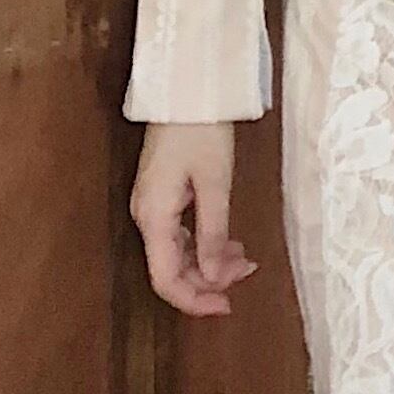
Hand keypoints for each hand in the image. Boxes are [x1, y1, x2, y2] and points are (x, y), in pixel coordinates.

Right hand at [131, 120, 258, 315]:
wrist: (186, 86)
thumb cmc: (201, 129)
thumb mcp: (214, 183)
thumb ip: (212, 233)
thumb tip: (211, 279)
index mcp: (153, 217)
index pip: (165, 279)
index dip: (194, 300)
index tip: (226, 307)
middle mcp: (147, 216)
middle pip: (171, 268)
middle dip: (209, 279)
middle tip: (246, 274)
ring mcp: (152, 205)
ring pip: (178, 251)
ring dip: (209, 261)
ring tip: (244, 258)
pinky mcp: (162, 194)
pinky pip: (180, 232)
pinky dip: (204, 242)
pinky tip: (228, 242)